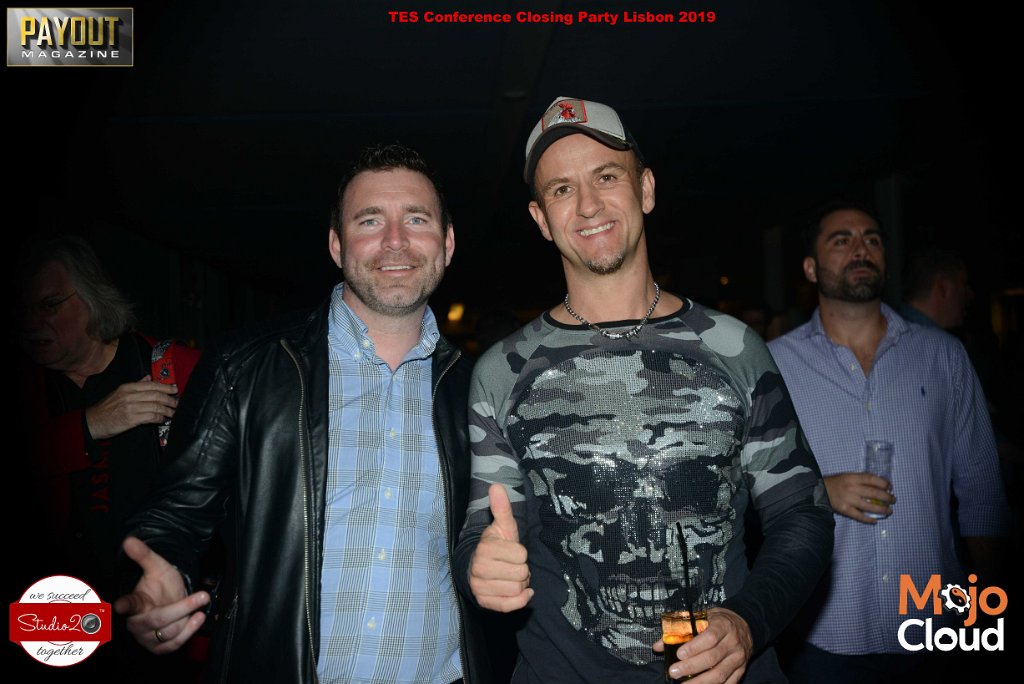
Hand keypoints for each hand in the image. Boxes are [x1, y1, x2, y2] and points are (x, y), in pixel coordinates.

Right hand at [85, 375, 178, 439]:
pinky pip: (151, 417)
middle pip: (156, 395)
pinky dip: (159, 418)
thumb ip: (136, 384)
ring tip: (173, 413)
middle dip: (169, 399)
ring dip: (167, 410)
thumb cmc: (107, 407)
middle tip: (177, 403)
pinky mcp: (131, 419)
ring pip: (155, 406)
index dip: (165, 387)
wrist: (93, 421)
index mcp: (127, 387)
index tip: (175, 389)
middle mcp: (130, 396)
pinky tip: (162, 420)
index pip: (151, 385)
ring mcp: (130, 407)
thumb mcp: (120, 392)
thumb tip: (149, 377)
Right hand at [114, 536, 209, 652]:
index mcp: (134, 602)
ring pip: (167, 633)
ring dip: (187, 620)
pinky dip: (188, 632)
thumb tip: (129, 540)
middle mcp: (137, 622)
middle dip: (181, 608)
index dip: (125, 605)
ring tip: (200, 606)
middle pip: (156, 619)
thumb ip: (144, 555)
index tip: (121, 605)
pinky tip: (198, 618)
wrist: (170, 598)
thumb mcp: (157, 566)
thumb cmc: (160, 583)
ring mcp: (146, 637)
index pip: (128, 604)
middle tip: (202, 596)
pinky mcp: (158, 647)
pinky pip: (173, 645)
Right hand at [468, 483, 532, 611]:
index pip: (521, 554)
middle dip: (522, 570)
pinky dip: (521, 600)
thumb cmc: (496, 546)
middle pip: (521, 574)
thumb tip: (496, 486)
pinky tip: (523, 592)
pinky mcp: (484, 602)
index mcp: (486, 548)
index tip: (512, 552)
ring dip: (520, 584)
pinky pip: (510, 606)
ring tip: (511, 576)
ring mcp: (480, 587)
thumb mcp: (501, 526)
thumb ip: (501, 508)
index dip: (521, 553)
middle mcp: (480, 568)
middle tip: (512, 565)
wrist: (477, 567)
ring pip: (517, 589)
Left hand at [654, 607, 752, 682]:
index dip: (694, 647)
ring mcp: (738, 658)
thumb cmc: (718, 621)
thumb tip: (658, 645)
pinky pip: (728, 683)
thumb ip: (680, 630)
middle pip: (712, 658)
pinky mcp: (741, 670)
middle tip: (674, 672)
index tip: (679, 654)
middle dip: (691, 667)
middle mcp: (733, 642)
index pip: (709, 638)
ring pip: (719, 674)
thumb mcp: (702, 617)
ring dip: (700, 682)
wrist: (745, 625)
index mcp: (723, 625)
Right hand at [823, 473, 894, 522]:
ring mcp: (848, 500)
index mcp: (853, 478)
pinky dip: (868, 519)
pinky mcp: (845, 510)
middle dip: (887, 497)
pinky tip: (875, 521)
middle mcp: (852, 488)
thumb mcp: (848, 476)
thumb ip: (862, 479)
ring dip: (882, 509)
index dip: (884, 483)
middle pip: (874, 493)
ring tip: (889, 511)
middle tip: (893, 500)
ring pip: (869, 506)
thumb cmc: (836, 482)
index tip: (890, 487)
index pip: (872, 479)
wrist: (819, 490)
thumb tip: (880, 483)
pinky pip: (859, 516)